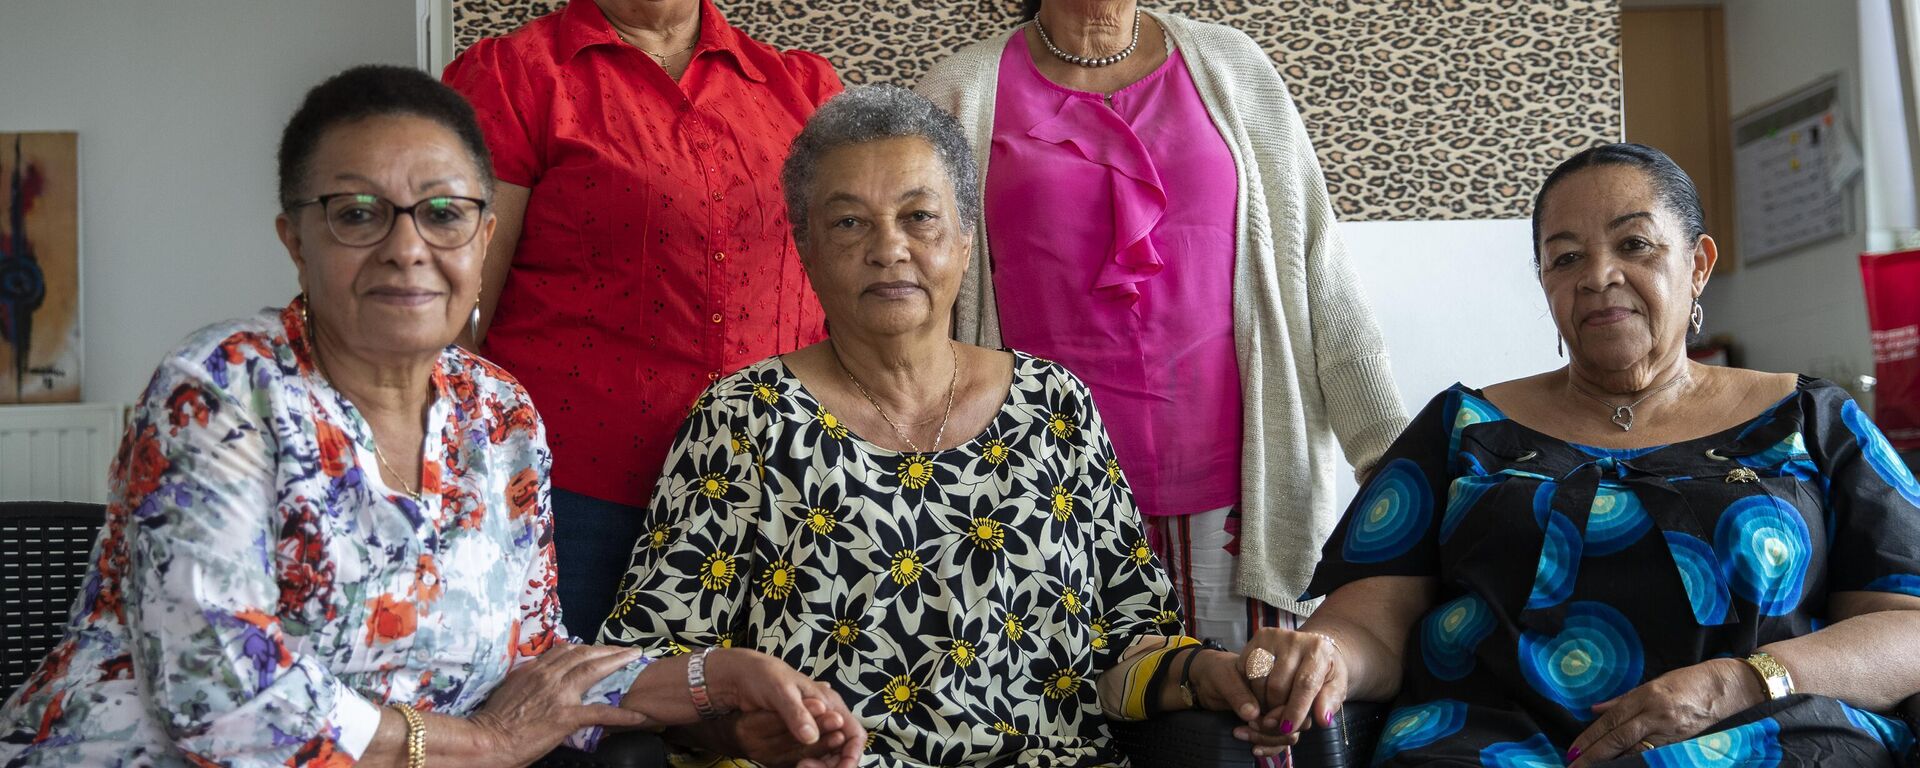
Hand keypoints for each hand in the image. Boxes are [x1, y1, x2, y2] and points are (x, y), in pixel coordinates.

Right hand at [467, 642, 653, 766]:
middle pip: (584, 654)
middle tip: (627, 649)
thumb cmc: (494, 719)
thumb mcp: (511, 688)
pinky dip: (622, 714)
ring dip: (618, 662)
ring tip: (635, 659)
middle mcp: (549, 675)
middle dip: (608, 649)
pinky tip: (638, 715)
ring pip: (594, 670)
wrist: (487, 739)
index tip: (600, 648)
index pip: (566, 650)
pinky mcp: (566, 716)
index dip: (587, 648)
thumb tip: (539, 674)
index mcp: (535, 669)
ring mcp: (559, 694)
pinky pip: (600, 713)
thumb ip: (528, 678)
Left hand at [725, 689, 862, 767]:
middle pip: (842, 749)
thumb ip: (797, 713)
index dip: (851, 755)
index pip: (854, 734)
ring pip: (826, 754)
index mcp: (830, 703)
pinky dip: (807, 761)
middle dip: (831, 763)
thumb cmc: (765, 676)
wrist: (743, 675)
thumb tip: (811, 737)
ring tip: (800, 765)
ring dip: (818, 764)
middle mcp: (825, 716)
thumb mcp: (781, 691)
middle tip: (806, 766)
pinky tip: (796, 763)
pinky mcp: (797, 734)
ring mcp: (812, 726)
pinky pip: (809, 754)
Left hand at [1185, 649, 1293, 758]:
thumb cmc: (1218, 671)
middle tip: (1250, 725)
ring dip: (1268, 739)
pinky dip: (1268, 747)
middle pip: (1296, 720)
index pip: (1294, 699)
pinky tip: (1254, 748)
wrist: (1207, 680)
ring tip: (1241, 732)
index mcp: (1279, 674)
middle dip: (1274, 729)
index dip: (1282, 713)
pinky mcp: (1271, 723)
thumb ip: (1238, 693)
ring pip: (1288, 734)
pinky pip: (1279, 741)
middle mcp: (1284, 693)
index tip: (1263, 719)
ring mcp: (1278, 710)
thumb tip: (1253, 713)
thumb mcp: (1224, 677)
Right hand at [1242, 628, 1347, 745]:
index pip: (1305, 684)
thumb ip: (1329, 703)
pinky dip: (1251, 689)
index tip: (1288, 728)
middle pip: (1277, 685)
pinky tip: (1262, 693)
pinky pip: (1245, 671)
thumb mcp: (1335, 688)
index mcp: (1319, 650)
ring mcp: (1274, 636)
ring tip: (1273, 707)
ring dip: (1261, 702)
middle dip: (1276, 709)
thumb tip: (1322, 719)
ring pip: (1258, 680)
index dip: (1295, 709)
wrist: (1311, 649)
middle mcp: (1295, 639)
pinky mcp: (1258, 637)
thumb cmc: (1323, 673)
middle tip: (1280, 720)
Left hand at [1567, 659, 1763, 766]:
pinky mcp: (1681, 741)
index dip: (1590, 737)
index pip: (1611, 721)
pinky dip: (1636, 761)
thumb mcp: (1651, 684)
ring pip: (1634, 749)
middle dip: (1594, 754)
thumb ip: (1622, 700)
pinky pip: (1653, 754)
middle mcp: (1654, 713)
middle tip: (1575, 765)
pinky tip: (1623, 767)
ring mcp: (1669, 729)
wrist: (1723, 689)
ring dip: (1613, 761)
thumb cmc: (1686, 682)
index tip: (1574, 750)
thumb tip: (1595, 710)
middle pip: (1618, 737)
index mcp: (1644, 696)